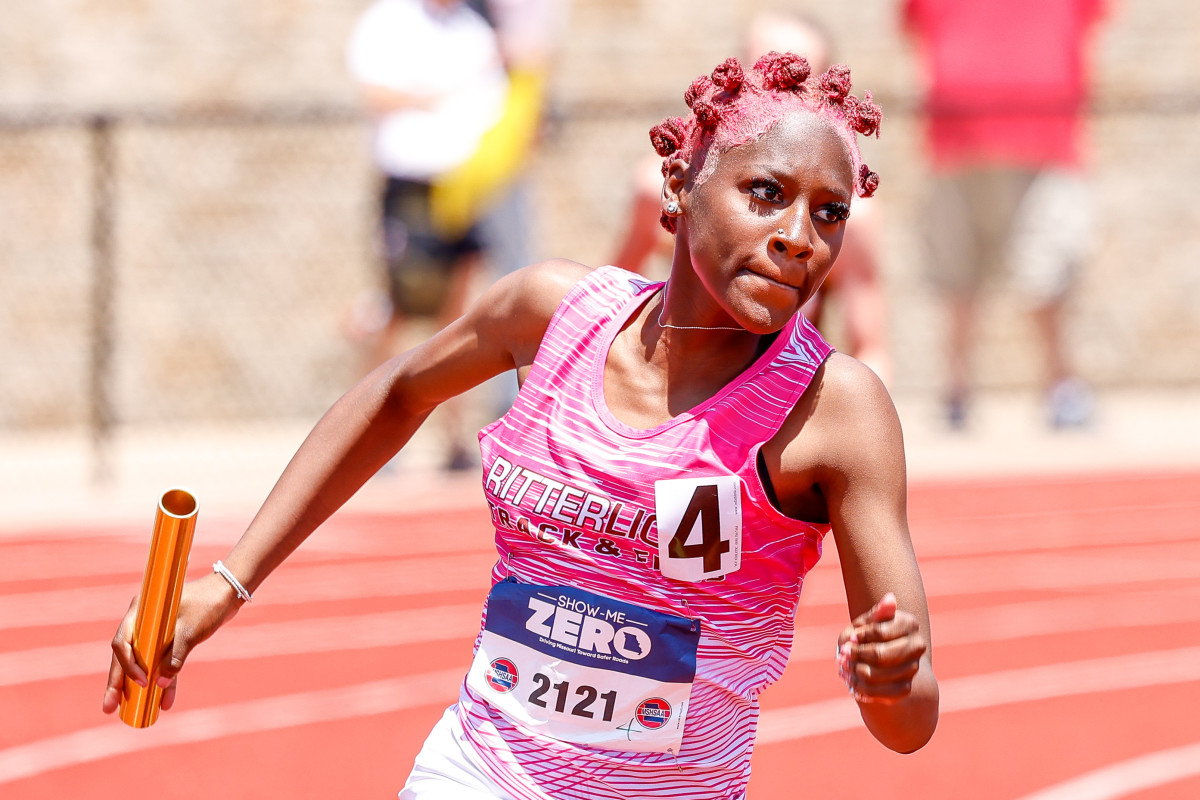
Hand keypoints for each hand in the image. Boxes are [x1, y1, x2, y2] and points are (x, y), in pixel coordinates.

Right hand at [102, 572, 243, 714]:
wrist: (229, 592)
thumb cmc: (208, 604)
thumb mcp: (191, 631)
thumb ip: (175, 656)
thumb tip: (160, 684)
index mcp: (141, 611)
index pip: (123, 642)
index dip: (128, 665)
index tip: (142, 682)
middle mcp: (143, 621)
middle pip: (125, 656)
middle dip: (117, 683)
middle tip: (108, 707)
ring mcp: (155, 631)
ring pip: (141, 662)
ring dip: (136, 687)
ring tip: (126, 713)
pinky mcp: (169, 640)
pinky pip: (161, 663)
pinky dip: (163, 680)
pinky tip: (164, 703)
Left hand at [836, 592, 926, 704]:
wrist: (877, 661)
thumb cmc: (867, 635)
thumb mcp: (866, 622)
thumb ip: (876, 613)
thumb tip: (891, 598)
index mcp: (909, 623)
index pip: (879, 632)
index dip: (860, 637)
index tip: (850, 638)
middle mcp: (917, 645)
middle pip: (880, 655)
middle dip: (857, 656)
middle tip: (844, 654)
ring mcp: (913, 667)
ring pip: (877, 675)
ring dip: (856, 672)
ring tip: (845, 667)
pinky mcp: (906, 687)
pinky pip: (882, 694)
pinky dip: (863, 689)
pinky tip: (854, 682)